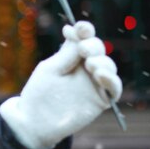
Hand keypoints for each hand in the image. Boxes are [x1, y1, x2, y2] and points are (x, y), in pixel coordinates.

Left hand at [0, 21, 121, 148]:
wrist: (35, 121)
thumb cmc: (39, 93)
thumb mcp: (50, 69)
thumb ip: (66, 53)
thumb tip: (72, 29)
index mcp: (71, 57)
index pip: (83, 39)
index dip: (85, 31)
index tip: (80, 27)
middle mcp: (85, 68)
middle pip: (98, 50)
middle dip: (93, 45)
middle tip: (83, 48)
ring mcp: (94, 83)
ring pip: (108, 66)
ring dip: (102, 61)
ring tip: (90, 63)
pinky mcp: (101, 99)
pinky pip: (114, 88)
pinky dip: (112, 80)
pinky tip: (100, 75)